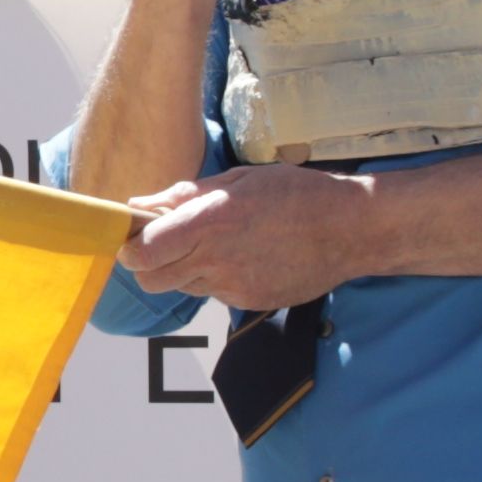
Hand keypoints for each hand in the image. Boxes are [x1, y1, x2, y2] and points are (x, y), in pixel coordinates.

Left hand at [120, 165, 384, 313]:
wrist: (349, 230)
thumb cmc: (296, 194)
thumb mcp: (238, 180)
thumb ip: (184, 196)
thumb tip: (140, 204)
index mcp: (209, 221)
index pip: (141, 252)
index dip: (132, 246)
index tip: (136, 236)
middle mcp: (216, 259)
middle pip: (151, 280)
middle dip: (148, 264)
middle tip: (163, 244)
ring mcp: (233, 286)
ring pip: (181, 287)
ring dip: (183, 270)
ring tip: (215, 245)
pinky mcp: (248, 302)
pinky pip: (214, 294)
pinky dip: (216, 279)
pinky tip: (243, 258)